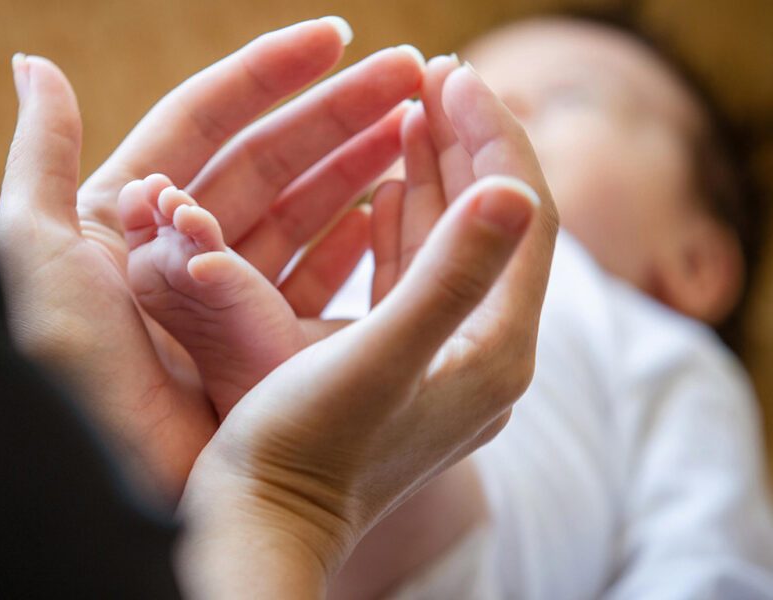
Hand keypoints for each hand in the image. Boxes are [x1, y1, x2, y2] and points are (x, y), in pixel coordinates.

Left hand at [0, 19, 423, 498]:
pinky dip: (352, 242)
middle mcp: (177, 245)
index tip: (335, 38)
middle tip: (411, 72)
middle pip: (268, 158)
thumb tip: (35, 66)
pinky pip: (314, 279)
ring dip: (357, 166)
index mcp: (125, 210)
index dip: (268, 74)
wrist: (101, 476)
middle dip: (337, 111)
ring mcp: (223, 297)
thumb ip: (39, 155)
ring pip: (301, 212)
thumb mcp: (33, 249)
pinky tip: (391, 207)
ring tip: (416, 126)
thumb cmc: (63, 365)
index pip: (205, 119)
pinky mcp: (256, 345)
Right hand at [178, 58, 558, 598]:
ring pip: (453, 244)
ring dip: (436, 174)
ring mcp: (445, 358)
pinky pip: (417, 273)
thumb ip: (452, 277)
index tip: (454, 75)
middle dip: (468, 144)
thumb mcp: (375, 361)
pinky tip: (386, 185)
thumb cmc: (303, 451)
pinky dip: (406, 221)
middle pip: (494, 224)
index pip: (521, 218)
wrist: (263, 524)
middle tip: (437, 74)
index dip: (493, 139)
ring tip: (414, 108)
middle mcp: (483, 354)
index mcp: (494, 351)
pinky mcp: (404, 362)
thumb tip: (519, 190)